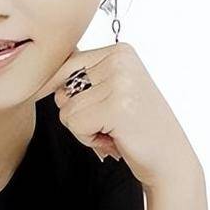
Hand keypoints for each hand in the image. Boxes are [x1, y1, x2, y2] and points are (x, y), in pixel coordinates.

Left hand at [45, 42, 202, 188]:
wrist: (169, 158)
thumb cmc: (136, 128)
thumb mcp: (111, 92)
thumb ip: (82, 77)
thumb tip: (40, 71)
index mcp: (120, 51)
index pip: (66, 63)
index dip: (61, 90)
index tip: (81, 106)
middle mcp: (120, 60)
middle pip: (62, 88)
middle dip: (77, 112)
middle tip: (108, 122)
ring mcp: (120, 81)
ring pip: (66, 109)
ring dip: (84, 128)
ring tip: (113, 130)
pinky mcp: (116, 106)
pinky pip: (74, 124)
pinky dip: (89, 138)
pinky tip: (114, 138)